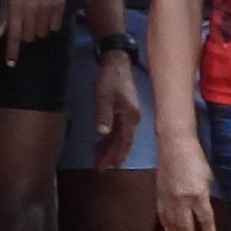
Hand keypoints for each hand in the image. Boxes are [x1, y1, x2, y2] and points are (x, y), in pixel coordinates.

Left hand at [0, 0, 67, 49]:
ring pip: (41, 34)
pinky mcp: (58, 6)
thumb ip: (3, 16)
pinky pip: (54, 27)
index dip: (12, 52)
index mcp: (16, 8)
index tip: (10, 64)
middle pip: (28, 37)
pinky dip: (49, 25)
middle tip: (25, 24)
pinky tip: (46, 14)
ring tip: (36, 17)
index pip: (13, 36)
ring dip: (37, 30)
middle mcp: (31, 10)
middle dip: (25, 35)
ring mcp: (46, 9)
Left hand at [93, 46, 140, 165]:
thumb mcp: (104, 97)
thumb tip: (102, 133)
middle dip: (112, 155)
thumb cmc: (110, 79)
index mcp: (130, 117)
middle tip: (100, 167)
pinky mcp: (123, 111)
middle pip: (122, 142)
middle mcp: (132, 119)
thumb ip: (103, 115)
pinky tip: (101, 142)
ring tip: (98, 158)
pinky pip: (117, 129)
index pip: (124, 142)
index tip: (108, 167)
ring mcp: (128, 115)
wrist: (116, 63)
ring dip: (109, 147)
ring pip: (119, 136)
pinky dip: (109, 138)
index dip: (116, 155)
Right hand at [155, 136, 219, 230]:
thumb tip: (202, 206)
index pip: (204, 218)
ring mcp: (168, 197)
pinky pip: (162, 212)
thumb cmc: (195, 158)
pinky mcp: (159, 192)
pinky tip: (168, 229)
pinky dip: (166, 222)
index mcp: (198, 194)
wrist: (174, 145)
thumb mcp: (207, 177)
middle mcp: (182, 199)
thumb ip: (204, 194)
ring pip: (172, 221)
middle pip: (186, 225)